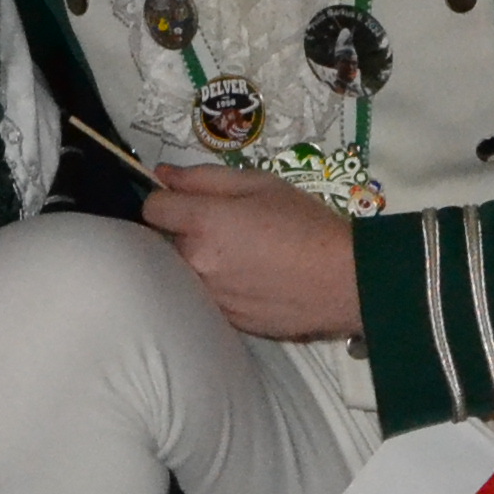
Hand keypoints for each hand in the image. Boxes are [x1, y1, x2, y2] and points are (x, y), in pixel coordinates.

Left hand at [141, 161, 359, 341]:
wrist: (341, 280)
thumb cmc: (305, 222)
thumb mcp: (259, 184)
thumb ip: (204, 178)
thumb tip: (162, 174)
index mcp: (203, 223)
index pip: (152, 209)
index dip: (166, 201)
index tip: (186, 201)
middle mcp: (195, 262)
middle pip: (165, 242)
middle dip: (185, 231)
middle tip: (225, 226)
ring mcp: (206, 294)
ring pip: (184, 271)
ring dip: (200, 260)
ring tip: (240, 254)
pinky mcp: (221, 318)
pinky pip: (205, 294)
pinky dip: (217, 284)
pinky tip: (249, 278)